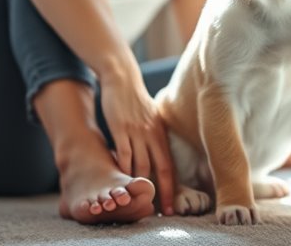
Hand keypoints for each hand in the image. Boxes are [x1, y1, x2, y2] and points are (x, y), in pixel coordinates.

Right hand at [100, 77, 175, 214]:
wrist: (122, 79)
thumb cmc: (136, 100)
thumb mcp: (152, 117)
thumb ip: (156, 135)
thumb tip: (159, 152)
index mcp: (161, 134)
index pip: (169, 166)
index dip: (170, 188)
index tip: (170, 207)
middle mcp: (152, 135)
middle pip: (159, 169)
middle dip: (159, 192)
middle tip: (156, 211)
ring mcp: (137, 132)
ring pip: (140, 165)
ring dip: (138, 184)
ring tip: (135, 199)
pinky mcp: (120, 128)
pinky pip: (123, 154)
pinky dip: (123, 169)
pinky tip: (120, 180)